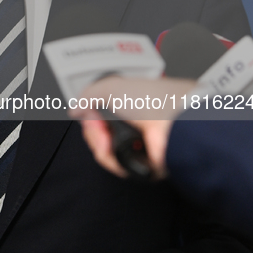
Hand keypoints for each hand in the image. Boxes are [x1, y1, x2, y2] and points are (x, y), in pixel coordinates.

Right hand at [71, 76, 194, 178]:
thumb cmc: (155, 100)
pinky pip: (118, 165)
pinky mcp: (144, 163)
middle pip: (100, 131)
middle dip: (94, 132)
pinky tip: (120, 152)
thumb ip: (88, 94)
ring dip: (102, 146)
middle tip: (99, 128)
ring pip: (106, 150)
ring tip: (109, 142)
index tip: (88, 113)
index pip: (101, 110)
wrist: (177, 125)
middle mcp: (136, 121)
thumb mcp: (112, 86)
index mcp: (132, 100)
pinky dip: (114, 160)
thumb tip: (76, 108)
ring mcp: (140, 143)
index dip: (91, 114)